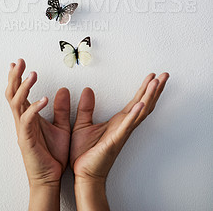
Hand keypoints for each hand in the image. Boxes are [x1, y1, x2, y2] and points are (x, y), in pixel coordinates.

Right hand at [5, 59, 69, 209]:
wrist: (50, 177)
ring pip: (17, 103)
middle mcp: (23, 120)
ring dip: (24, 87)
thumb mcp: (62, 126)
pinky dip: (34, 108)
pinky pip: (27, 119)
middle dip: (15, 76)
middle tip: (19, 62)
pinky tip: (44, 99)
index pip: (19, 92)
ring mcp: (23, 129)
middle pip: (13, 94)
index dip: (17, 78)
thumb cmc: (53, 154)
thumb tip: (63, 90)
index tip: (18, 63)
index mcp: (29, 116)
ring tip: (32, 74)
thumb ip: (62, 109)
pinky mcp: (27, 138)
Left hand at [70, 73, 168, 209]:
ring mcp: (122, 132)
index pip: (135, 101)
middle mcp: (124, 126)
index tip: (153, 76)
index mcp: (119, 121)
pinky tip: (141, 104)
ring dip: (149, 97)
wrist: (84, 174)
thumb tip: (88, 90)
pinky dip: (135, 115)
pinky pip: (127, 126)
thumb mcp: (82, 124)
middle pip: (144, 103)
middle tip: (165, 75)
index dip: (145, 88)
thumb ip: (86, 107)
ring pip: (140, 112)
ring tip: (157, 83)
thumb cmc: (85, 154)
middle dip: (155, 89)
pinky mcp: (115, 140)